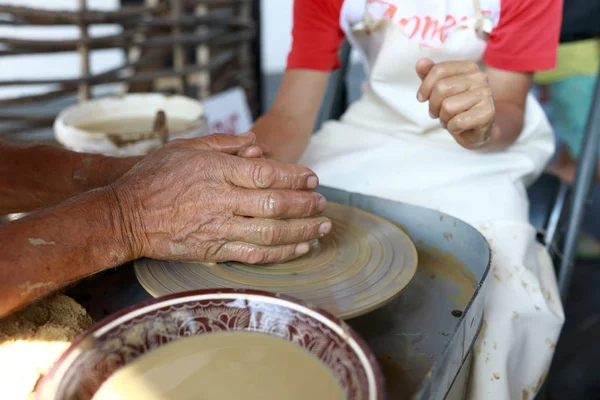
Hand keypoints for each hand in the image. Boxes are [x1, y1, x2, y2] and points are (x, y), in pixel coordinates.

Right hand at [110, 134, 330, 263]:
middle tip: (323, 203)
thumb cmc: (153, 178)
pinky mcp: (215, 250)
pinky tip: (300, 248)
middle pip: (276, 204)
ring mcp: (220, 228)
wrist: (126, 216)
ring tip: (323, 227)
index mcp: (217, 172)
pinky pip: (256, 254)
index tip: (312, 178)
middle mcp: (223, 201)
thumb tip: (255, 142)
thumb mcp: (185, 148)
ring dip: (303, 231)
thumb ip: (223, 144)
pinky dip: (282, 253)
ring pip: (272, 233)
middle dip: (306, 204)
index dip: (295, 177)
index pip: (267, 174)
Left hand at [416, 58, 496, 149]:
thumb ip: (430, 74)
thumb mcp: (439, 90)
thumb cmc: (456, 108)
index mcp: (469, 67)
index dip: (425, 87)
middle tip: (438, 113)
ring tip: (450, 119)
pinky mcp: (488, 113)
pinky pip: (457, 122)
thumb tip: (421, 62)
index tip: (422, 98)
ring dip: (443, 118)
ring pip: (447, 106)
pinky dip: (452, 128)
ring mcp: (486, 94)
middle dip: (433, 105)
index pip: (439, 70)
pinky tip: (459, 127)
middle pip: (441, 88)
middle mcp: (480, 78)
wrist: (476, 130)